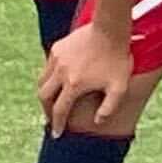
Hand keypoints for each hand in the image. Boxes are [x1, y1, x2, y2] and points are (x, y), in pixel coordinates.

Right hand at [38, 19, 135, 136]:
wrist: (111, 28)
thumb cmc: (117, 58)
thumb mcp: (119, 87)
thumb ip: (109, 107)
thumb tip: (98, 122)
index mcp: (74, 84)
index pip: (59, 111)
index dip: (57, 124)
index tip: (57, 134)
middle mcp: (60, 73)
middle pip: (44, 97)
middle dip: (46, 111)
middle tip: (52, 119)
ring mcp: (57, 59)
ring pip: (42, 82)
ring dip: (44, 94)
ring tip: (51, 102)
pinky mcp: (57, 48)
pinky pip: (47, 67)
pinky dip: (48, 78)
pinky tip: (56, 80)